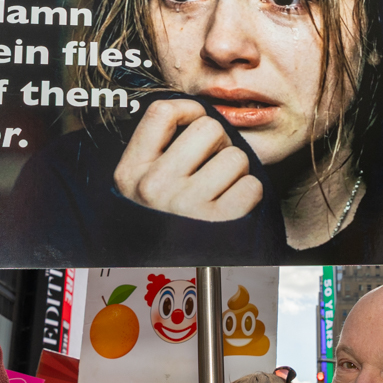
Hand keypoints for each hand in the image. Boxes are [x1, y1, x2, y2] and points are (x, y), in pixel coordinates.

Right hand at [114, 100, 263, 219]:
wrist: (171, 272)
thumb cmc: (164, 219)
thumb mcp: (142, 183)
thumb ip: (161, 148)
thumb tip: (199, 111)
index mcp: (130, 173)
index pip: (161, 111)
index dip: (188, 110)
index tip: (193, 124)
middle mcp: (153, 188)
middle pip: (208, 129)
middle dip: (219, 142)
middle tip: (212, 163)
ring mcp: (185, 206)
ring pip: (236, 157)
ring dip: (236, 171)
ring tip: (220, 190)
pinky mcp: (218, 224)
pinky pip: (252, 186)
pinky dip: (249, 194)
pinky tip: (231, 206)